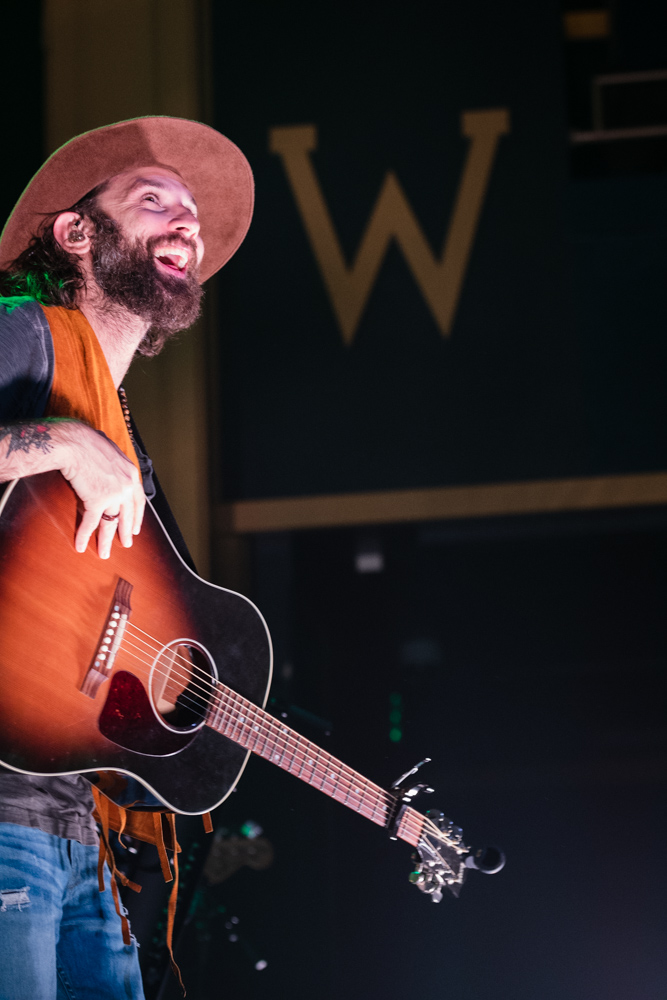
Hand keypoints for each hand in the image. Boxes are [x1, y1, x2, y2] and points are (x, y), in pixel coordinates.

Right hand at [58, 423, 145, 558]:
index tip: (135, 528)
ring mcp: (113, 495)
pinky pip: (90, 523)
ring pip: (110, 523)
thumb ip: (114, 464)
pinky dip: (84, 535)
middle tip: (127, 544)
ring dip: (106, 541)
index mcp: (131, 474)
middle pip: (127, 515)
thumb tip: (111, 465)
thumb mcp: (110, 451)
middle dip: (125, 532)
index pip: (138, 501)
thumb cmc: (88, 442)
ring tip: (105, 554)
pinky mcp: (96, 501)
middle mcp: (126, 486)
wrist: (74, 443)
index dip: (137, 516)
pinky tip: (80, 546)